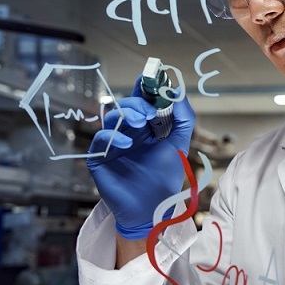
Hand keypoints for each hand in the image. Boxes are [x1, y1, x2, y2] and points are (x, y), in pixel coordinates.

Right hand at [87, 78, 195, 239]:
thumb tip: (178, 92)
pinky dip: (113, 136)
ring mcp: (114, 144)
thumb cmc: (164, 178)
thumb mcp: (179, 145)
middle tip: (149, 111)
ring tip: (141, 122)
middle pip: (127, 106)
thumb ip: (184, 119)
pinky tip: (128, 142)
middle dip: (138, 103)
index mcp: (147, 128)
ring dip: (126, 114)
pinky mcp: (100, 157)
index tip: (151, 76)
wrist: (151, 208)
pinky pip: (101, 138)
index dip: (146, 88)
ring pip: (112, 117)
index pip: (144, 101)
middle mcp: (129, 132)